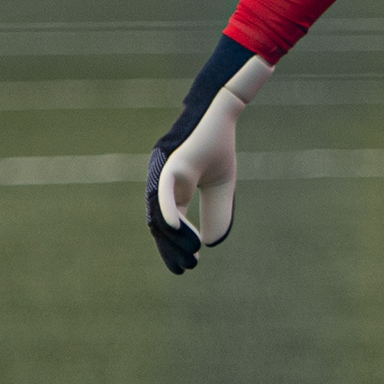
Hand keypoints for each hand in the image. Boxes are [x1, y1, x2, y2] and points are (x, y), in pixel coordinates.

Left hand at [145, 37, 273, 274]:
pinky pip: (166, 192)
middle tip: (183, 270)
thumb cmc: (217, 145)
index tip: (185, 266)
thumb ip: (217, 212)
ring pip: (162, 212)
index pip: (170, 223)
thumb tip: (211, 242)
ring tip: (188, 257)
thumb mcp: (222, 187)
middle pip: (161, 224)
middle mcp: (164, 183)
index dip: (176, 245)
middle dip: (170, 249)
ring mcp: (165, 174)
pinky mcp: (173, 163)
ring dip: (173, 238)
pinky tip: (174, 229)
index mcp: (173, 189)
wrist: (221, 112)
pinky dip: (169, 212)